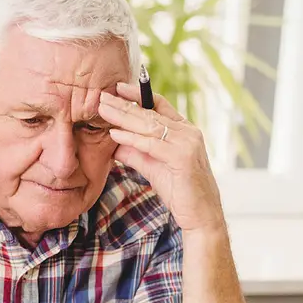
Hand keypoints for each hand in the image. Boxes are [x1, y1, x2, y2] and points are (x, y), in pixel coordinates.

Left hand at [99, 83, 225, 232]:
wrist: (201, 214)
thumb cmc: (180, 191)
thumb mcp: (153, 167)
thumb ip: (135, 153)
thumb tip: (113, 144)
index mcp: (183, 130)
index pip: (159, 105)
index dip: (138, 95)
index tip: (117, 88)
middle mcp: (188, 132)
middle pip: (150, 112)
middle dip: (124, 104)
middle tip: (102, 95)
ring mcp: (187, 142)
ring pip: (149, 125)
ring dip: (123, 116)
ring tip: (103, 109)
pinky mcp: (182, 157)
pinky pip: (151, 144)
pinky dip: (131, 138)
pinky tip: (114, 133)